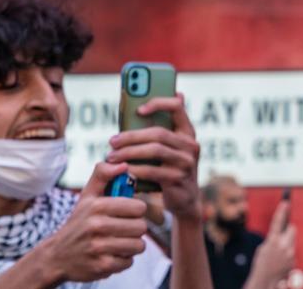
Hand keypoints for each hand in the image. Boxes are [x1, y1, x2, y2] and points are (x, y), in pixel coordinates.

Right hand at [39, 162, 148, 282]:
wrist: (56, 256)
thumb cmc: (79, 222)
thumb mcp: (87, 196)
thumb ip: (103, 175)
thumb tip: (123, 164)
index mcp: (97, 206)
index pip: (139, 208)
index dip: (136, 211)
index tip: (127, 213)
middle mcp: (97, 226)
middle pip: (141, 227)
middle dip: (135, 229)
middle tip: (123, 229)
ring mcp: (99, 248)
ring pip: (138, 245)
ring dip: (131, 245)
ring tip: (118, 241)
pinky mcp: (101, 266)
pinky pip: (129, 262)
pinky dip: (123, 259)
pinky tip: (111, 254)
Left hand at [107, 94, 201, 220]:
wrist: (185, 199)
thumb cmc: (170, 168)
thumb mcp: (170, 149)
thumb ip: (159, 132)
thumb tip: (145, 108)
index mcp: (187, 132)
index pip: (177, 107)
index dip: (158, 103)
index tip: (139, 109)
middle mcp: (190, 145)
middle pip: (158, 133)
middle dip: (131, 136)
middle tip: (112, 141)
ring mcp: (186, 162)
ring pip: (154, 151)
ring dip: (129, 153)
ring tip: (112, 157)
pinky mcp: (178, 179)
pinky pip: (152, 171)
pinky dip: (135, 170)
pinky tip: (123, 171)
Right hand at [248, 200, 296, 288]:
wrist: (266, 281)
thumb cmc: (261, 264)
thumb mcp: (263, 248)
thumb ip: (272, 239)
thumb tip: (281, 234)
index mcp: (272, 241)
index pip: (278, 222)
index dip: (281, 211)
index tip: (285, 202)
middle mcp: (283, 246)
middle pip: (291, 229)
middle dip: (287, 230)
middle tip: (281, 235)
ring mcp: (290, 253)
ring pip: (292, 240)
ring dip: (288, 242)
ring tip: (279, 251)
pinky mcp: (294, 259)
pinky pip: (292, 250)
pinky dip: (288, 251)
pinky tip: (281, 259)